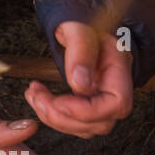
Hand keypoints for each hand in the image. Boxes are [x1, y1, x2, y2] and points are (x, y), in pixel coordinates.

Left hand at [24, 22, 133, 137]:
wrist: (80, 30)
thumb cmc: (82, 26)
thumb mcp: (79, 28)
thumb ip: (81, 50)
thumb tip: (80, 83)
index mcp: (120, 71)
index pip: (116, 104)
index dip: (86, 111)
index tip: (58, 101)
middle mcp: (116, 92)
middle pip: (99, 123)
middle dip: (63, 116)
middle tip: (37, 97)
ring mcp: (103, 103)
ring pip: (83, 128)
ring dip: (53, 117)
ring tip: (34, 94)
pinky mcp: (88, 109)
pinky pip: (73, 124)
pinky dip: (52, 116)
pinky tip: (38, 98)